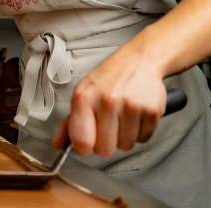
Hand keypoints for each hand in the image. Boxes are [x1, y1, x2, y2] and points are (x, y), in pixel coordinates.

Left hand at [52, 49, 166, 156]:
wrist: (139, 61)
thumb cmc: (107, 80)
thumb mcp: (82, 93)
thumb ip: (69, 122)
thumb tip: (58, 144)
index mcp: (84, 98)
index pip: (82, 142)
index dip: (84, 147)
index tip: (87, 142)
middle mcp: (107, 101)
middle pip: (105, 150)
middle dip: (106, 143)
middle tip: (107, 127)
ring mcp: (131, 106)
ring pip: (126, 146)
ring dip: (124, 137)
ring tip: (123, 117)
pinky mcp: (152, 111)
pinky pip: (143, 139)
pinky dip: (140, 132)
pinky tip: (135, 115)